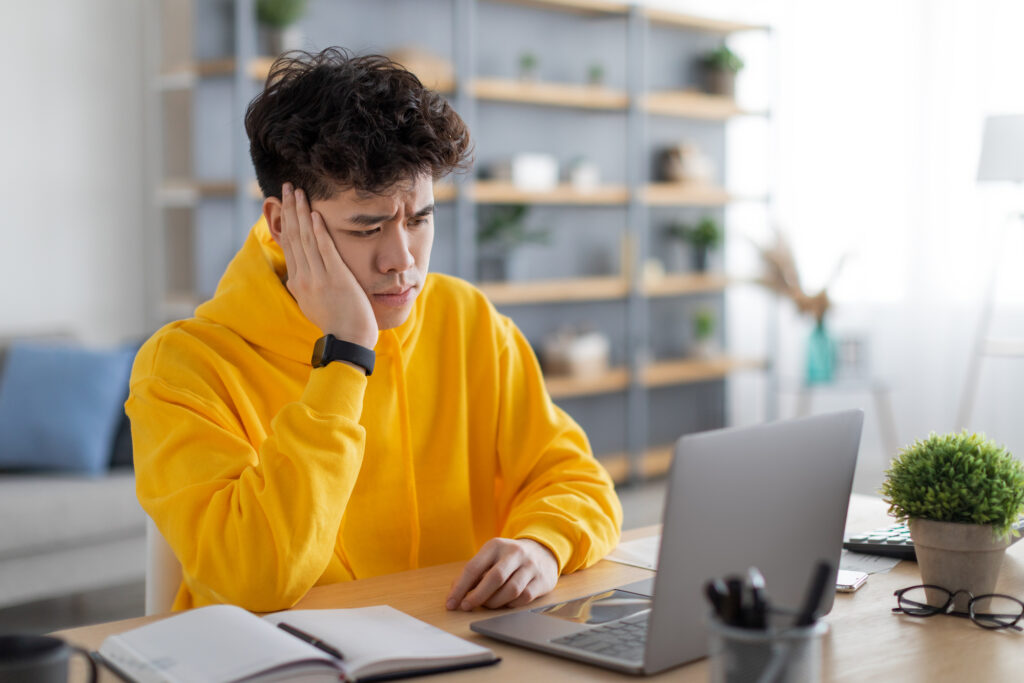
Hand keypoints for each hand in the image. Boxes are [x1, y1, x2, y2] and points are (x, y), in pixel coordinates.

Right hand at [276, 183, 376, 348]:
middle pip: (294, 236)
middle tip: (287, 186)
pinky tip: (315, 214)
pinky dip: (319, 231)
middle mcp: (303, 277)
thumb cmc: (336, 324)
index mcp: (298, 282)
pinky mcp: (336, 279)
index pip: (289, 244)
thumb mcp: (312, 304)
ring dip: (301, 213)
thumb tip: (297, 276)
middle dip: (290, 209)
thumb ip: (305, 287)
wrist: (348, 341)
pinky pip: (325, 250)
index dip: (286, 220)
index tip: (284, 201)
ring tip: (298, 191)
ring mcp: (318, 277)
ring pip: (306, 239)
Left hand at [446, 538, 557, 610]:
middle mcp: (515, 553)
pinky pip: (524, 598)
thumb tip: (455, 594)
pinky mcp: (542, 580)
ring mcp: (530, 566)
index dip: (460, 587)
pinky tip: (505, 603)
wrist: (542, 551)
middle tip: (466, 607)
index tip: (451, 603)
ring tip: (487, 604)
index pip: (474, 567)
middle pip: (494, 578)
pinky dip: (511, 605)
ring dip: (495, 602)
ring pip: (511, 590)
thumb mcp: (490, 557)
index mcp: (496, 545)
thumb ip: (473, 574)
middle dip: (477, 596)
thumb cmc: (508, 559)